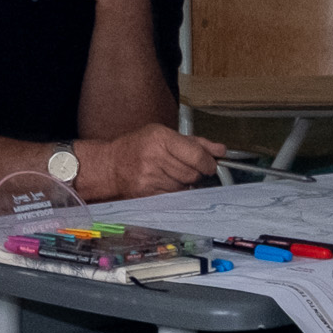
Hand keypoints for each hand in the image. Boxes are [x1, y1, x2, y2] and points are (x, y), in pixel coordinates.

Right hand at [75, 125, 228, 200]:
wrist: (110, 166)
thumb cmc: (138, 147)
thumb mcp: (164, 135)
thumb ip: (196, 142)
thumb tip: (221, 151)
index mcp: (160, 138)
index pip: (196, 154)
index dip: (208, 162)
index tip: (209, 164)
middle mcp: (154, 157)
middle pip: (193, 173)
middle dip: (196, 173)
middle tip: (188, 168)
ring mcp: (150, 177)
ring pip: (185, 186)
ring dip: (185, 183)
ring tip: (172, 174)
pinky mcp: (147, 194)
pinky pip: (175, 197)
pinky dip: (176, 192)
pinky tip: (166, 184)